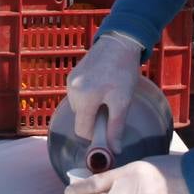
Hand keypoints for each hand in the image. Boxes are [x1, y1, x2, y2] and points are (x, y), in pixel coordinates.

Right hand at [66, 33, 141, 150]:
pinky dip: (88, 97)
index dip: (96, 135)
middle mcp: (72, 92)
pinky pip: (78, 96)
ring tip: (108, 96)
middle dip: (94, 120)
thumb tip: (114, 150)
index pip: (82, 131)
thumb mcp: (122, 101)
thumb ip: (116, 127)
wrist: (119, 43)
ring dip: (91, 108)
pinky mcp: (72, 75)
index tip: (109, 131)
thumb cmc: (123, 72)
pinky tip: (101, 87)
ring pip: (79, 108)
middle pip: (80, 119)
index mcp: (83, 100)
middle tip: (111, 109)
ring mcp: (70, 82)